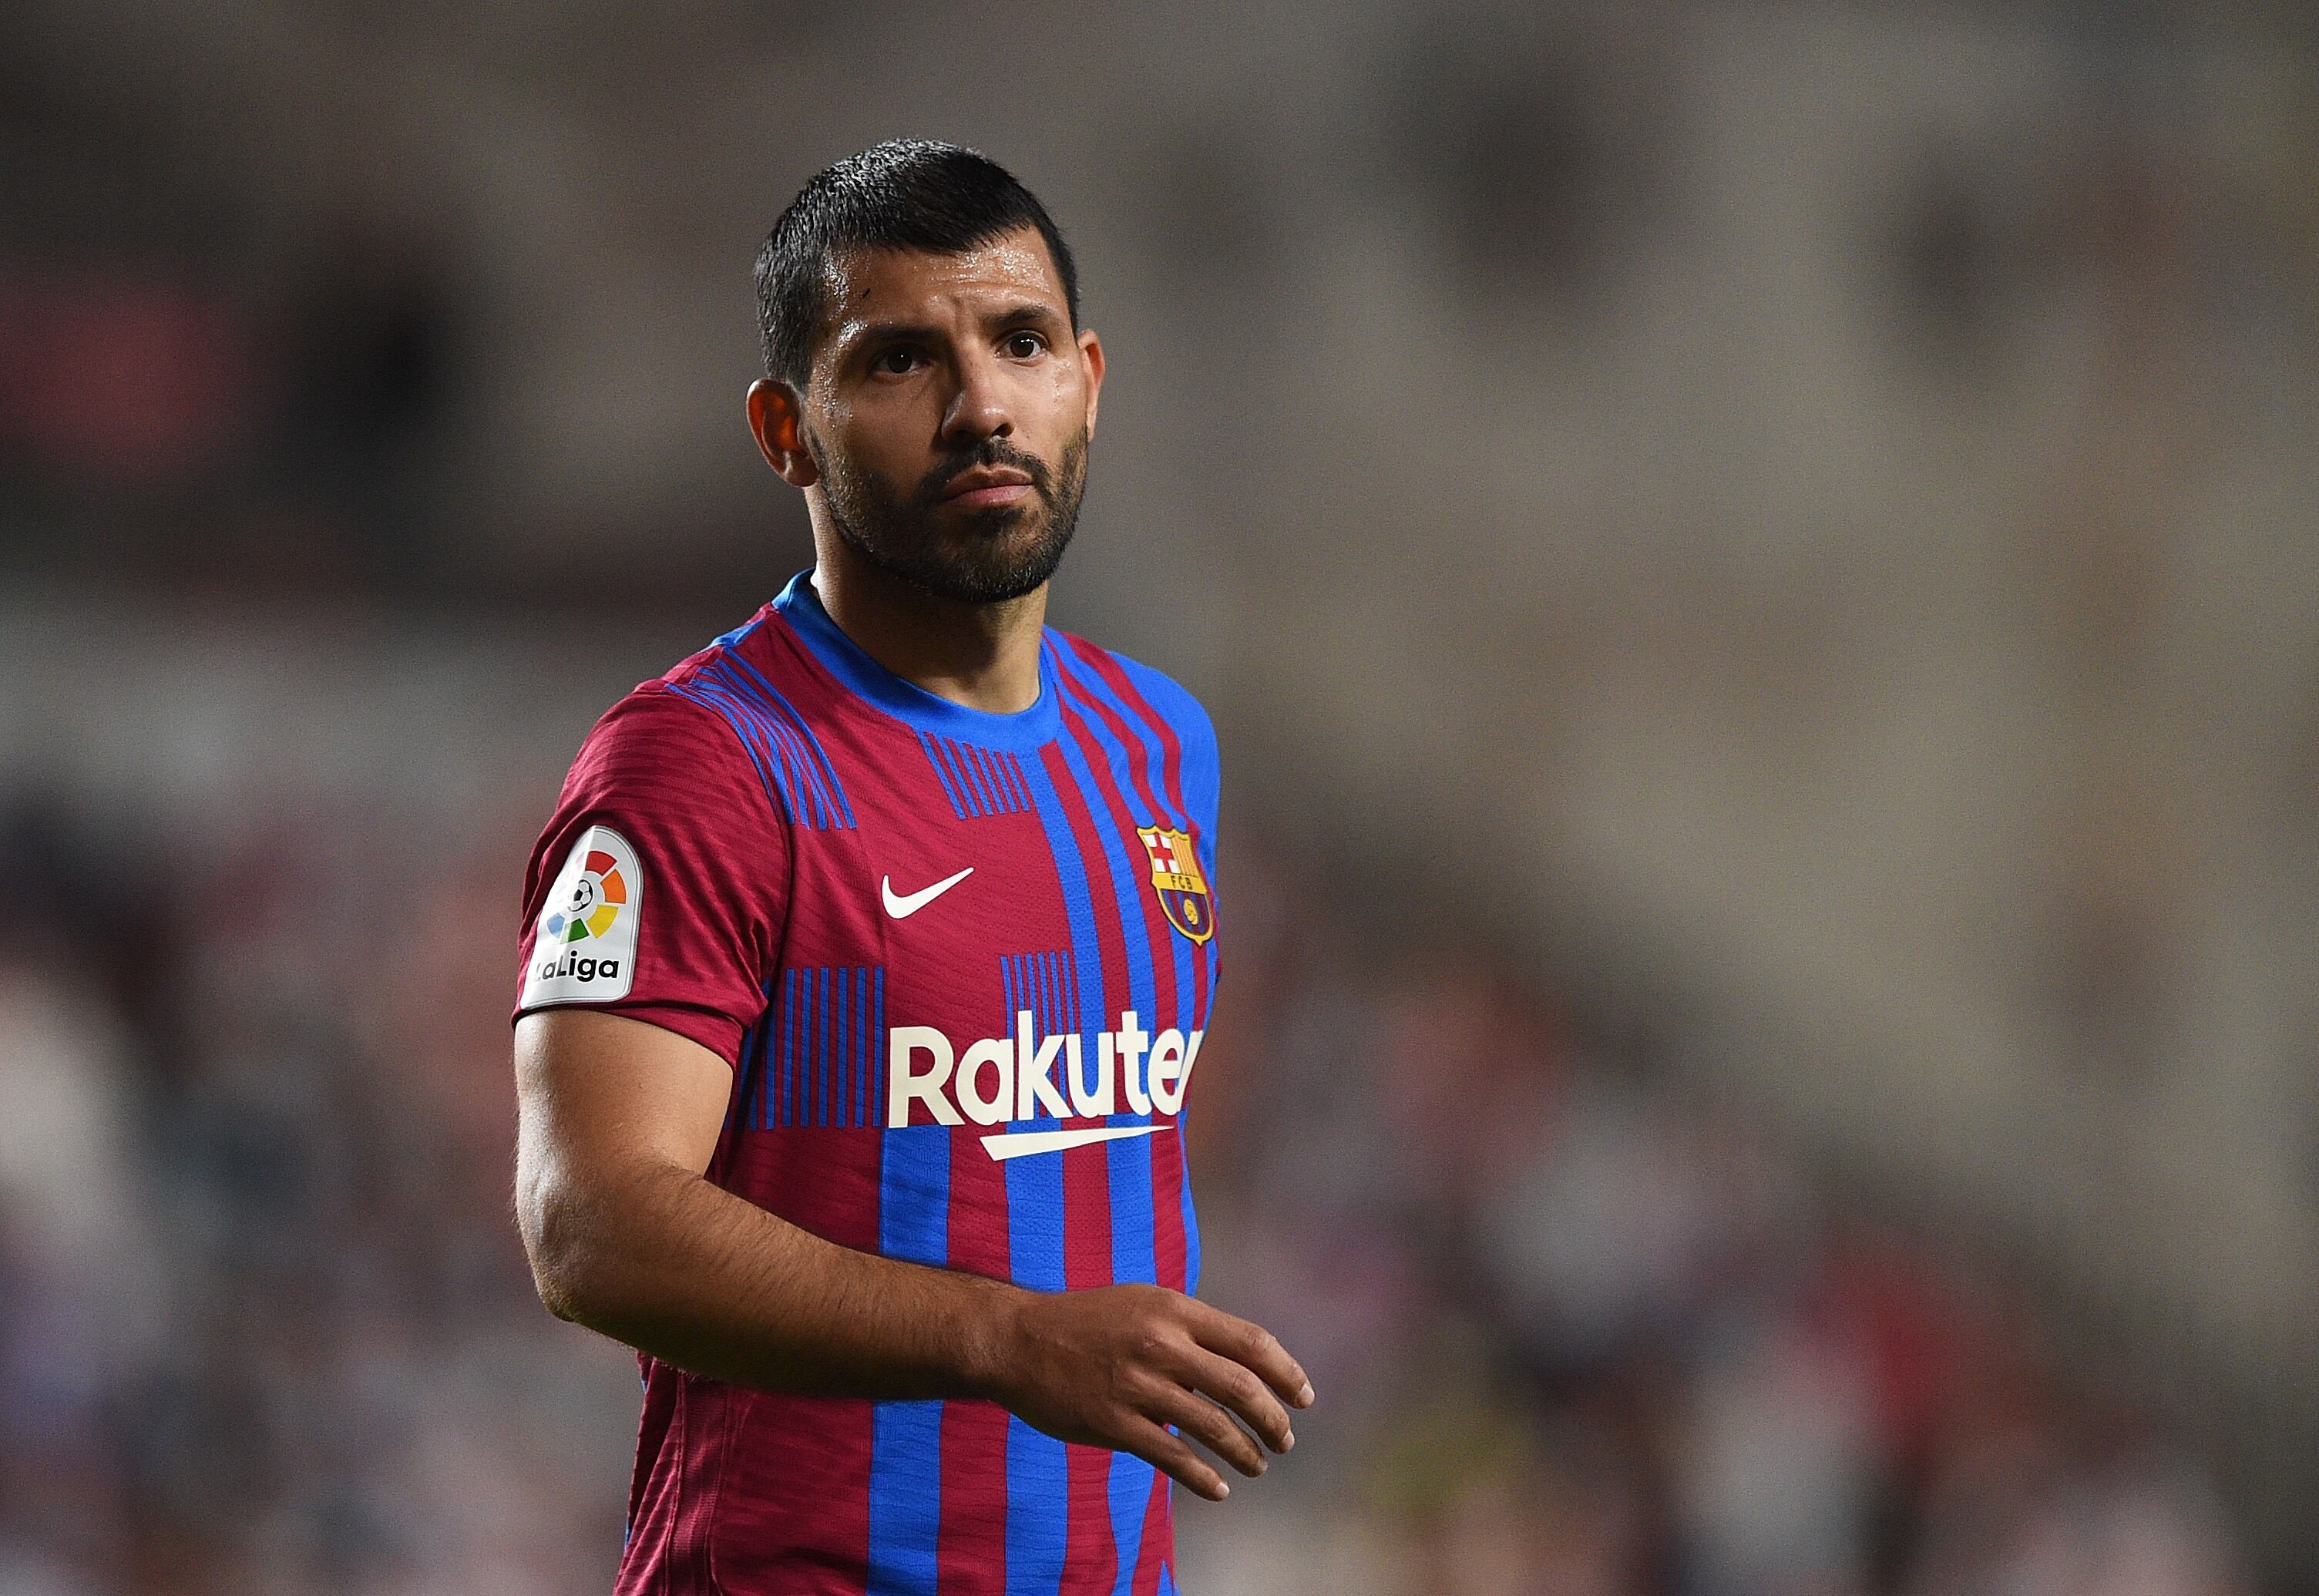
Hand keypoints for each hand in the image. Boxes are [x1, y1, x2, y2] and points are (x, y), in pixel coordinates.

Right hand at [982, 1282, 1314, 1500]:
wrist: (1017, 1339)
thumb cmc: (1086, 1321)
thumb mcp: (1143, 1304)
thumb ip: (1189, 1329)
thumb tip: (1238, 1366)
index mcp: (1173, 1310)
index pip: (1251, 1341)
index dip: (1286, 1372)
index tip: (1303, 1397)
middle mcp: (1160, 1344)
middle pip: (1240, 1387)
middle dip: (1273, 1420)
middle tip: (1284, 1440)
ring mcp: (1136, 1386)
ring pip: (1212, 1427)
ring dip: (1244, 1452)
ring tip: (1258, 1465)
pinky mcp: (1113, 1423)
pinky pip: (1172, 1457)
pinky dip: (1203, 1478)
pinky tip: (1218, 1490)